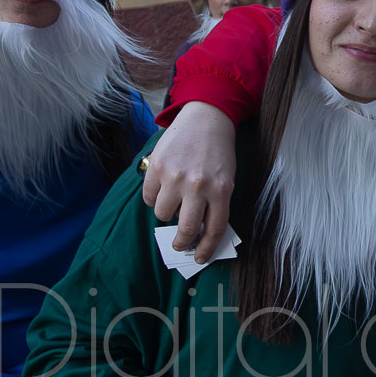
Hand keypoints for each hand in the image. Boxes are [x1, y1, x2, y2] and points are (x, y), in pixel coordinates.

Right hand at [141, 101, 235, 262]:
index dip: (206, 249)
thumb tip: (199, 234)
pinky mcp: (157, 167)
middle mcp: (198, 185)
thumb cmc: (218, 152)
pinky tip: (162, 188)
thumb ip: (215, 204)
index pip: (213, 230)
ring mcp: (175, 176)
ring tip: (174, 200)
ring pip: (163, 214)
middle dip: (182, 242)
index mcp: (221, 190)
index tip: (200, 258)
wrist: (206, 118)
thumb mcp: (227, 179)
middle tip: (180, 244)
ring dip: (167, 213)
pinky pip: (148, 197)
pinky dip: (154, 198)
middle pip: (185, 229)